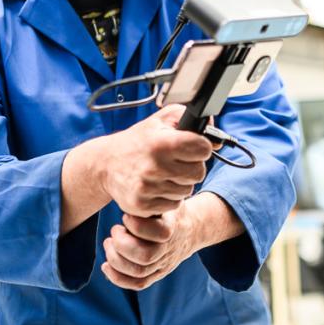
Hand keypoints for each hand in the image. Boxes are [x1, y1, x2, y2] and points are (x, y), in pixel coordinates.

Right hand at [61, 105, 213, 231]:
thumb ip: (189, 119)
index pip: (204, 148)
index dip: (201, 146)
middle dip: (192, 166)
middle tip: (177, 161)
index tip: (192, 146)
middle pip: (199, 172)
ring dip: (180, 183)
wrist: (105, 164)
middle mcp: (154, 166)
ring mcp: (147, 188)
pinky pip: (174, 204)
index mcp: (161, 143)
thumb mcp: (160, 121)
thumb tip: (217, 138)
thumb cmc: (139, 141)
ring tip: (164, 173)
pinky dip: (169, 197)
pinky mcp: (142, 205)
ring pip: (188, 190)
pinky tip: (157, 186)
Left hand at [101, 192, 246, 290]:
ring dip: (117, 259)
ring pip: (138, 272)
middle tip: (115, 230)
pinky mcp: (156, 274)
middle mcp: (169, 249)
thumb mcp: (169, 195)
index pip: (159, 233)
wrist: (192, 228)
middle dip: (123, 244)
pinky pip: (137, 284)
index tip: (126, 215)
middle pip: (145, 256)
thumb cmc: (172, 207)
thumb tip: (133, 173)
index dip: (138, 225)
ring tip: (110, 243)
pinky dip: (118, 278)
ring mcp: (163, 264)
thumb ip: (155, 191)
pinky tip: (106, 265)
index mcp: (174, 227)